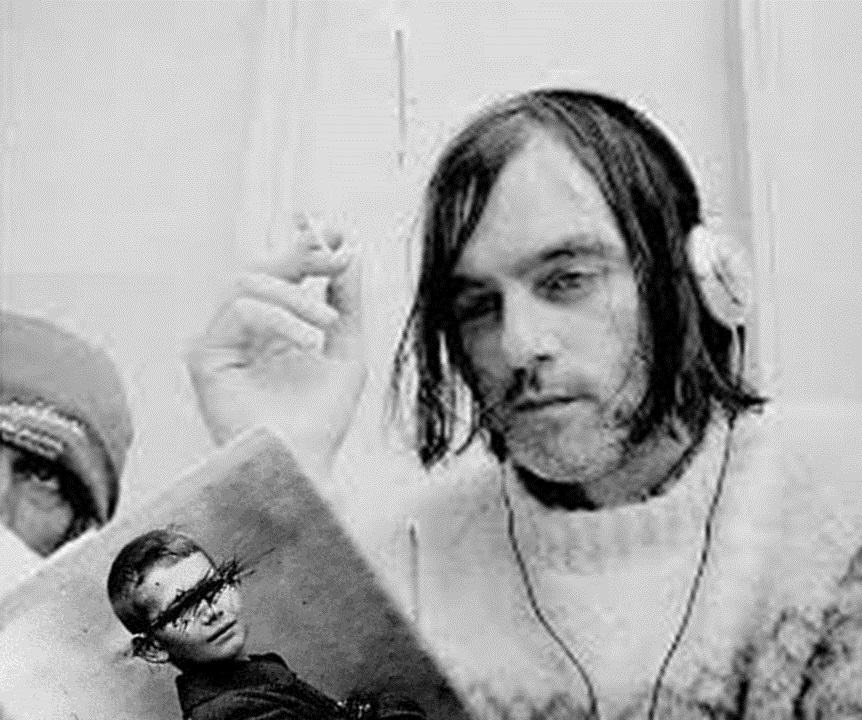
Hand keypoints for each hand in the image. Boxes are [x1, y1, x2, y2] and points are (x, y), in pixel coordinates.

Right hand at [187, 213, 366, 479]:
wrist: (304, 463)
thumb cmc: (323, 419)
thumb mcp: (347, 353)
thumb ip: (347, 304)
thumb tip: (348, 254)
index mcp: (272, 327)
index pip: (282, 273)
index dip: (306, 246)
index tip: (338, 232)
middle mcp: (242, 330)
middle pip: (261, 267)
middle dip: (303, 257)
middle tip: (338, 259)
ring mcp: (221, 341)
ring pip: (248, 282)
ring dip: (295, 295)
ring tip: (328, 324)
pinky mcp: (204, 356)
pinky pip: (239, 310)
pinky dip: (278, 318)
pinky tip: (305, 341)